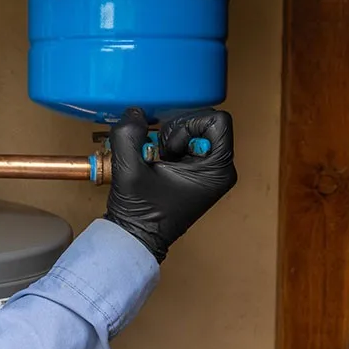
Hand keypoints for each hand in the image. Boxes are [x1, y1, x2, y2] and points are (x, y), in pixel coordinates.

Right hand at [104, 106, 236, 262]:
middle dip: (175, 133)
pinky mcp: (197, 170)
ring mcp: (209, 170)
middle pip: (203, 122)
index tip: (169, 148)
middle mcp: (220, 168)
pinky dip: (166, 146)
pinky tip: (156, 164)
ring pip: (192, 129)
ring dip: (168, 139)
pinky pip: (185, 141)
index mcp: (218, 170)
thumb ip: (128, 134)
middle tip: (160, 156)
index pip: (217, 120)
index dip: (187, 125)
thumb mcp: (129, 170)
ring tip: (156, 162)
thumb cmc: (141, 212)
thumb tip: (134, 112)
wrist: (136, 235)